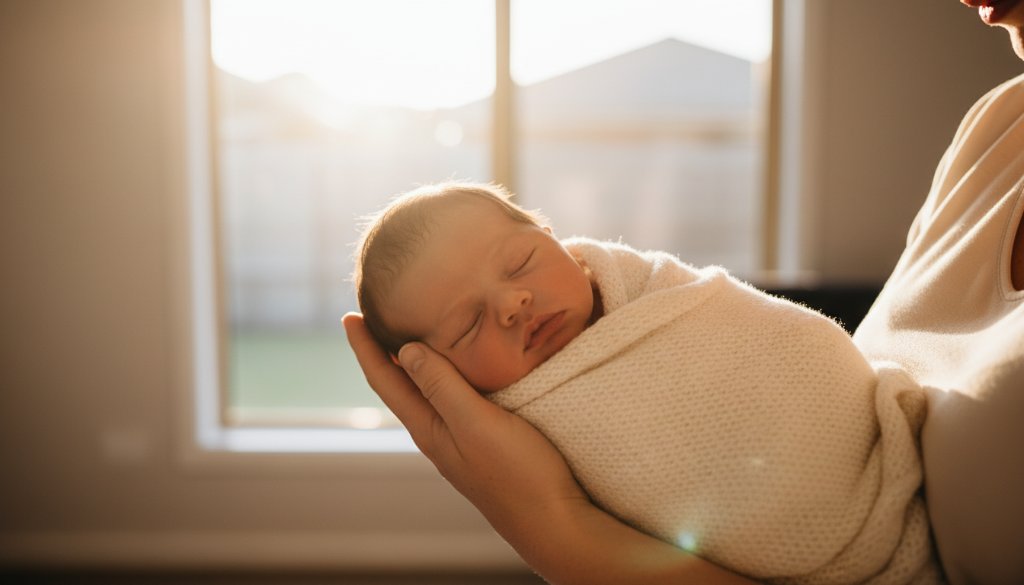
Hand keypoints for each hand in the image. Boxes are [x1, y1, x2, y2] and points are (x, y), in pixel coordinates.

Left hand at [341, 313, 586, 530]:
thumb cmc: (518, 474)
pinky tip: (461, 366)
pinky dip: (445, 374)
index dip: (364, 347)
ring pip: (427, 392)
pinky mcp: (485, 441)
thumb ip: (443, 387)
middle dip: (383, 351)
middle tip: (374, 315)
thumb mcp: (476, 424)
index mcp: (429, 428)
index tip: (349, 316)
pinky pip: (453, 398)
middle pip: (400, 385)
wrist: (554, 521)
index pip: (385, 381)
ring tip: (410, 332)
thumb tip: (406, 351)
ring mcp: (461, 439)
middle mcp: (438, 433)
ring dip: (413, 362)